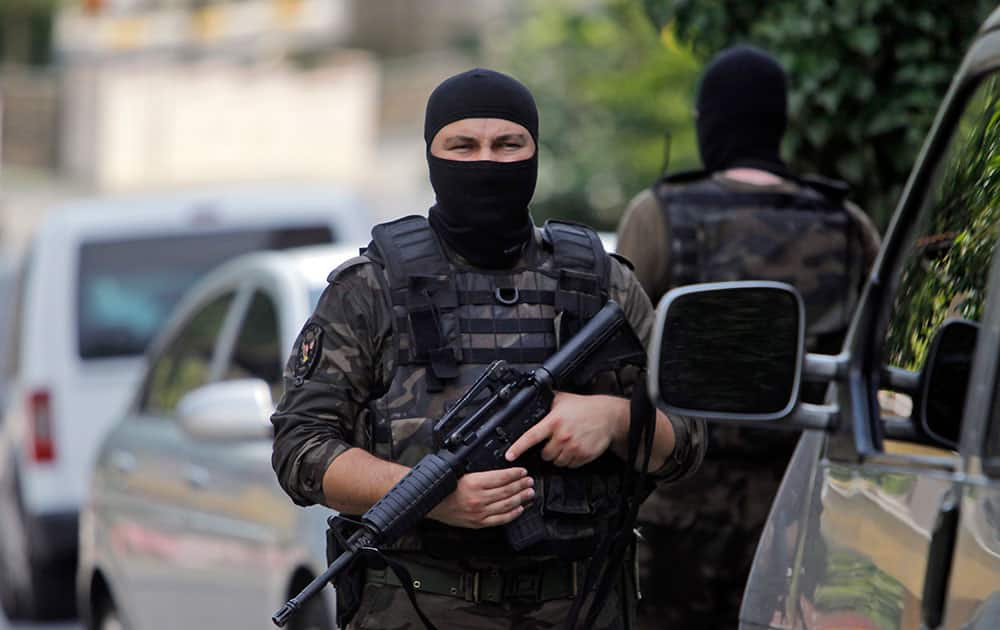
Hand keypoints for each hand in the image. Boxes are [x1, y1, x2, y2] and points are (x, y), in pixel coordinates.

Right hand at [427, 467, 534, 528]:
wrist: (429, 503)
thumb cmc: (442, 487)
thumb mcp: (460, 472)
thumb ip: (480, 473)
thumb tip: (499, 472)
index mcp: (474, 482)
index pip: (502, 477)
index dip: (515, 474)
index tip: (522, 472)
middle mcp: (478, 498)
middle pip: (507, 491)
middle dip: (521, 485)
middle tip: (529, 482)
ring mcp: (479, 512)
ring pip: (506, 505)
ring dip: (520, 498)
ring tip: (529, 493)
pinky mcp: (478, 523)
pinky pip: (499, 520)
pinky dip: (512, 514)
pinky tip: (519, 509)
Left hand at [504, 392, 625, 467]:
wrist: (608, 416)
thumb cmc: (585, 407)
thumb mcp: (562, 399)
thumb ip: (546, 401)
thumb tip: (530, 399)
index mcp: (554, 422)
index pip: (531, 437)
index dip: (518, 448)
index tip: (509, 455)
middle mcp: (563, 436)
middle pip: (544, 454)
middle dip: (546, 450)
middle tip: (553, 441)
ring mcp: (574, 447)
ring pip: (557, 462)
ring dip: (558, 456)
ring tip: (565, 444)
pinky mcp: (583, 456)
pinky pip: (570, 465)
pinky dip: (569, 460)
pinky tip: (574, 448)